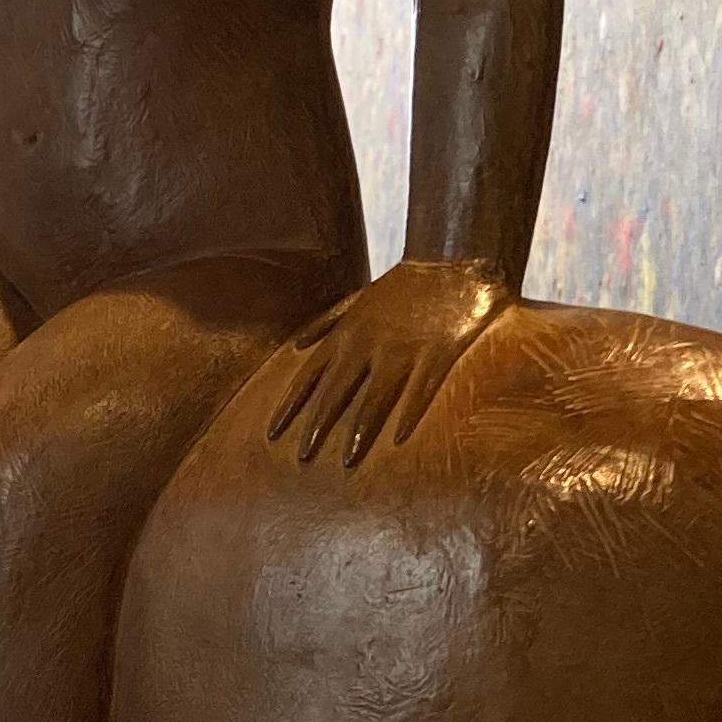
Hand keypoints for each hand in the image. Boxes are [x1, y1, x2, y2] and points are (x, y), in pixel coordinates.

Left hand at [264, 259, 514, 466]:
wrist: (451, 260)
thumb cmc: (404, 284)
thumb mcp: (357, 298)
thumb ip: (326, 322)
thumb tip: (297, 345)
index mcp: (348, 332)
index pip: (309, 375)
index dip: (289, 405)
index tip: (271, 432)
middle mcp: (369, 343)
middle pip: (336, 392)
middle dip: (316, 426)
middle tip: (301, 457)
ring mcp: (404, 349)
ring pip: (374, 397)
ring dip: (358, 430)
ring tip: (346, 461)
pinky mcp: (438, 353)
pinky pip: (421, 389)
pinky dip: (409, 413)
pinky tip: (398, 440)